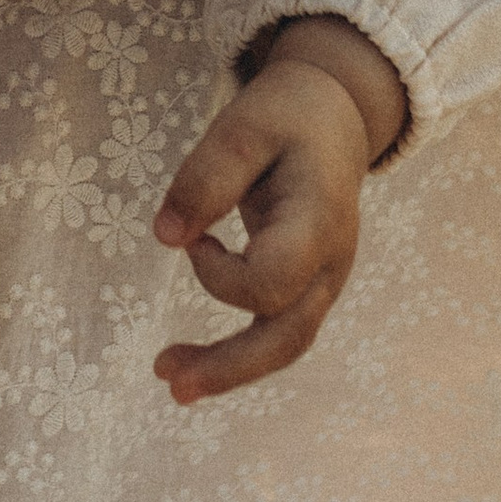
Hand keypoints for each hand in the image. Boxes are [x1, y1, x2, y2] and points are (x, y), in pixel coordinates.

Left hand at [152, 17, 407, 406]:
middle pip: (288, 336)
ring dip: (228, 370)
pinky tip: (196, 361)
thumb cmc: (286, 119)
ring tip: (169, 380)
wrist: (335, 118)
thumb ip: (206, 177)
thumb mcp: (244, 126)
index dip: (221, 272)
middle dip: (229, 366)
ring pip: (284, 345)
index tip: (192, 236)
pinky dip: (238, 352)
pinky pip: (278, 332)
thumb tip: (165, 237)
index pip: (274, 278)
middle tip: (168, 383)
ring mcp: (325, 281)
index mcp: (319, 220)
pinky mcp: (309, 286)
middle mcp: (330, 263)